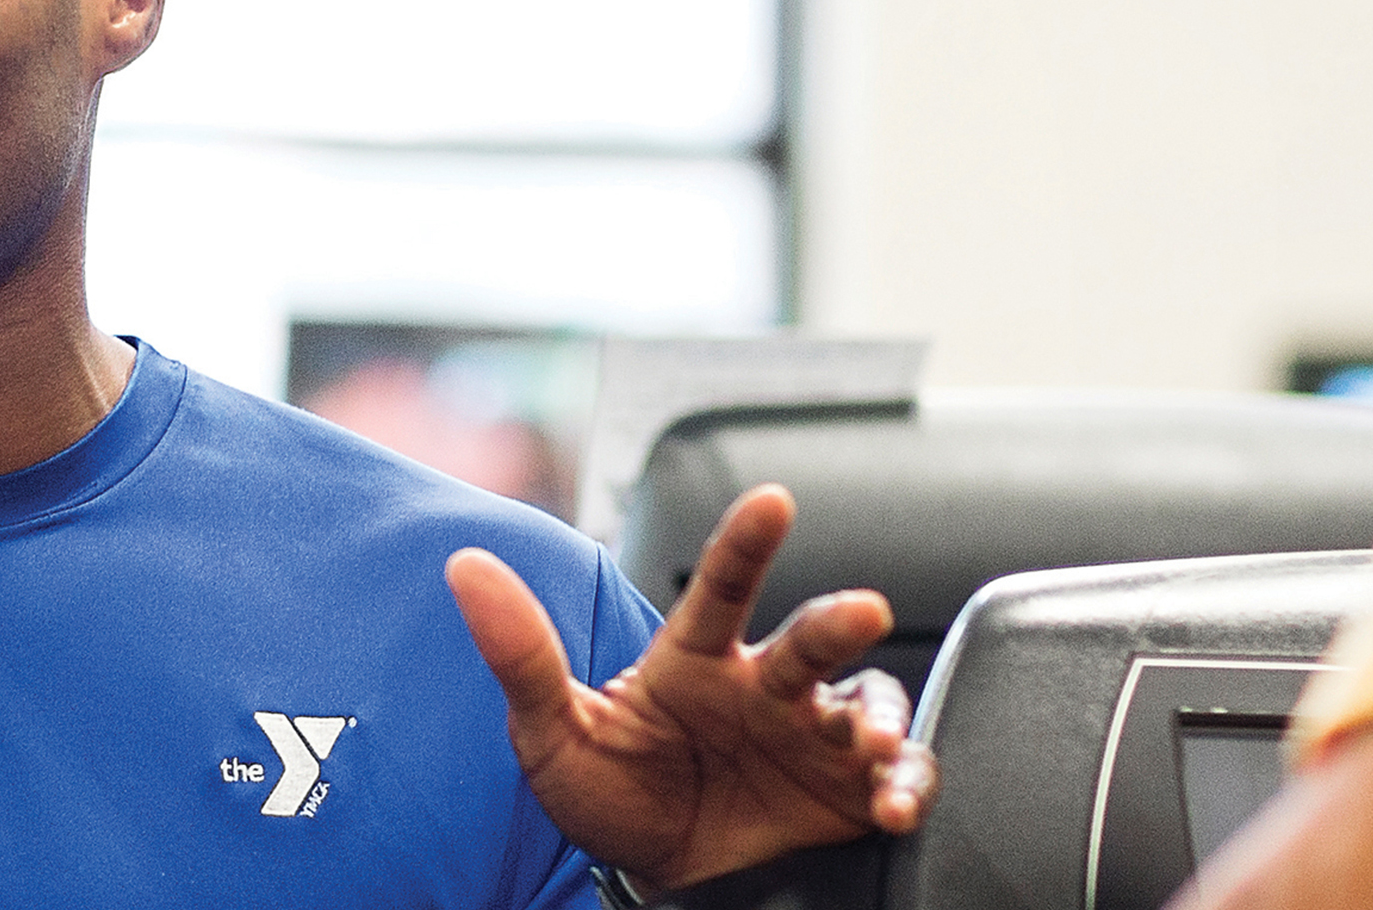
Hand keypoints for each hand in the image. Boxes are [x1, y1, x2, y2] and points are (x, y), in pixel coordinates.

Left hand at [449, 484, 933, 889]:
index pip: (720, 588)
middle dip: (838, 621)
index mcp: (695, 660)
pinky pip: (894, 776)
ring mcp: (809, 736)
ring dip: (878, 716)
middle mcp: (763, 687)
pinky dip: (907, 784)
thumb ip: (519, 654)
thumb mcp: (552, 731)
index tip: (772, 499)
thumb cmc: (607, 791)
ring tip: (873, 742)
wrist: (648, 877)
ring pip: (863, 701)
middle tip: (862, 609)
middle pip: (808, 640)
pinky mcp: (846, 791)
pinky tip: (898, 802)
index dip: (745, 543)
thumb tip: (464, 566)